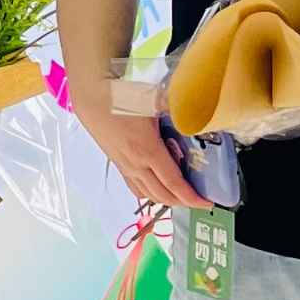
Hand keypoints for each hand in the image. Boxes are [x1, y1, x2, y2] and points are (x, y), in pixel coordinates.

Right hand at [79, 99, 208, 211]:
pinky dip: (149, 193)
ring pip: (147, 194)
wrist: (91, 97)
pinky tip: (156, 186)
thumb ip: (179, 109)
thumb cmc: (122, 97)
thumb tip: (200, 111)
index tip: (207, 203)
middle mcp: (136, 165)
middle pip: (162, 195)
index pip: (174, 184)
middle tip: (198, 200)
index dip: (192, 197)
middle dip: (183, 203)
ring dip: (166, 200)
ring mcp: (125, 166)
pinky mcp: (118, 163)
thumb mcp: (155, 101)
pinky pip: (135, 187)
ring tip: (181, 196)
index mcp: (148, 151)